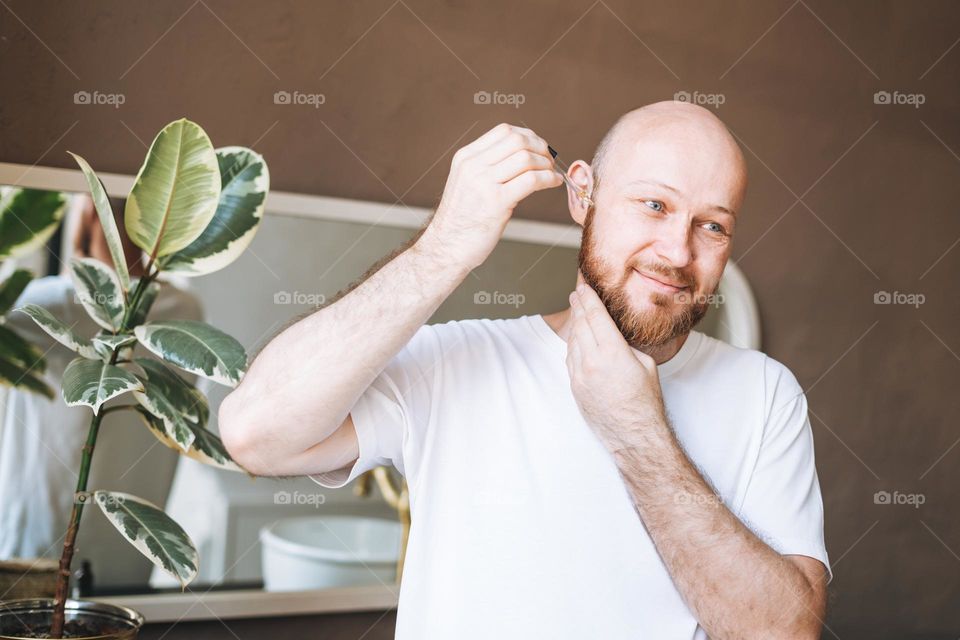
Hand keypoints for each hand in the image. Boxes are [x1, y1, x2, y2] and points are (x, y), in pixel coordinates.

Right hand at [420, 123, 561, 269]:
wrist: (446, 247)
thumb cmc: (461, 220)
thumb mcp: (467, 183)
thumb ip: (488, 167)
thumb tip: (523, 156)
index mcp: (466, 158)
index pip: (504, 131)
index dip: (528, 136)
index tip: (539, 148)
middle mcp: (473, 166)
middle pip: (517, 140)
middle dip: (540, 148)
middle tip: (549, 161)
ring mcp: (484, 183)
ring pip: (526, 158)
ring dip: (546, 164)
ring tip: (551, 174)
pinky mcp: (496, 202)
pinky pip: (531, 180)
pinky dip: (549, 179)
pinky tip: (553, 183)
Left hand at [566, 271, 666, 451]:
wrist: (633, 435)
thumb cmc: (646, 401)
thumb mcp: (645, 364)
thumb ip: (625, 345)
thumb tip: (613, 334)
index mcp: (613, 353)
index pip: (596, 316)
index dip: (588, 298)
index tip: (583, 287)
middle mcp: (592, 362)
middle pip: (581, 325)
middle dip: (579, 307)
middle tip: (576, 294)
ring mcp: (580, 376)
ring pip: (573, 341)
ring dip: (575, 325)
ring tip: (577, 312)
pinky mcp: (574, 387)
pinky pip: (570, 359)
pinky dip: (573, 345)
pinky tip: (577, 339)